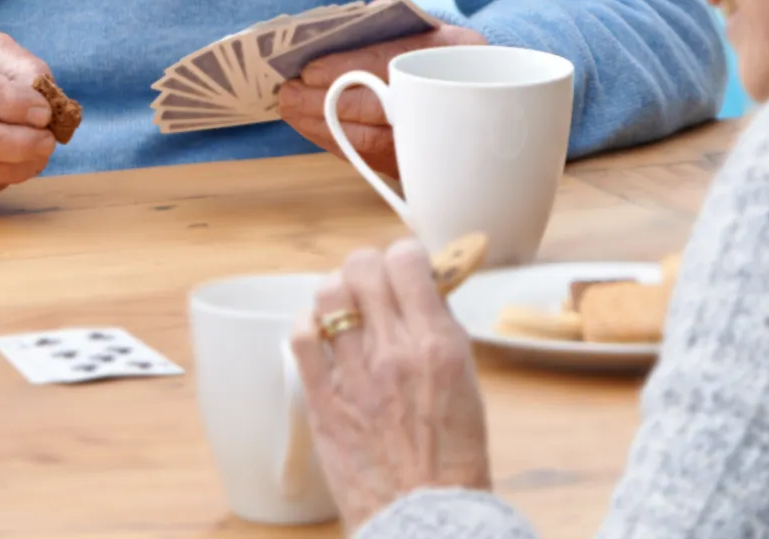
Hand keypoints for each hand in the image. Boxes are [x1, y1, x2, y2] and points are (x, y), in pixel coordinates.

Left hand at [276, 23, 485, 176]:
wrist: (479, 88)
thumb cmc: (434, 48)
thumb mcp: (420, 26)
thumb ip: (381, 24)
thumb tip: (331, 30)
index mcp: (459, 48)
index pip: (395, 60)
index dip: (348, 67)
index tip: (310, 71)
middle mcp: (457, 92)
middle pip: (381, 104)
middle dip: (326, 101)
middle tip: (288, 95)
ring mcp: (443, 135)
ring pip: (373, 139)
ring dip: (323, 125)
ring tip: (290, 110)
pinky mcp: (425, 161)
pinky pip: (371, 157)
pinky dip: (336, 141)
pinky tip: (311, 126)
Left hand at [289, 240, 491, 532]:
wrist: (425, 518)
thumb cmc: (453, 461)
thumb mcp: (467, 385)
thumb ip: (442, 334)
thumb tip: (423, 294)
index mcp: (437, 345)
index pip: (408, 262)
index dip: (404, 256)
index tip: (405, 265)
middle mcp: (394, 350)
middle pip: (363, 268)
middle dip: (368, 267)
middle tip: (372, 284)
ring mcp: (354, 373)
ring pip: (329, 293)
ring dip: (337, 291)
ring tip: (345, 307)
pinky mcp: (322, 398)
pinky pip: (301, 336)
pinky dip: (308, 323)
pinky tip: (319, 332)